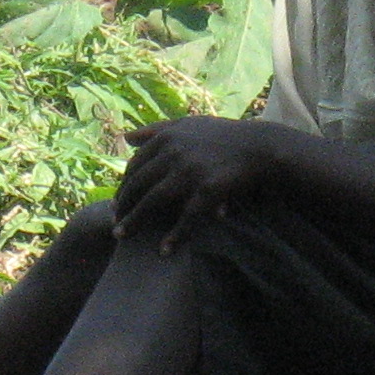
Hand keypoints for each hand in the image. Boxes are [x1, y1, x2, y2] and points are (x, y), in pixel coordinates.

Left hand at [114, 117, 279, 250]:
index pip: (135, 165)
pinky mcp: (207, 190)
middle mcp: (174, 153)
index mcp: (167, 138)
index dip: (123, 185)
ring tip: (121, 237)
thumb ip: (156, 130)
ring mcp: (190, 171)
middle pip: (138, 183)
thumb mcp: (189, 125)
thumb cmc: (223, 135)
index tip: (118, 202)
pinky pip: (185, 218)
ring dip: (134, 221)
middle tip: (115, 222)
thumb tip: (126, 138)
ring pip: (153, 201)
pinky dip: (173, 236)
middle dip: (123, 205)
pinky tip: (163, 250)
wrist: (259, 146)